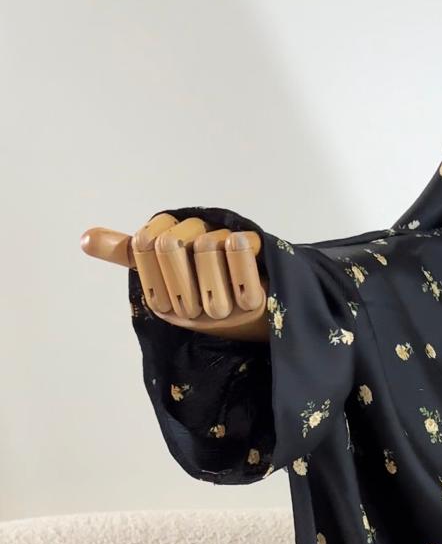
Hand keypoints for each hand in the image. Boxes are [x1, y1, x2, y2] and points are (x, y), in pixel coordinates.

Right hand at [80, 212, 269, 341]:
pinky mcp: (251, 303)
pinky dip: (240, 242)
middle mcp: (185, 312)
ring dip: (217, 238)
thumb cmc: (203, 278)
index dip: (161, 231)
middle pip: (171, 245)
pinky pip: (239, 255)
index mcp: (161, 302)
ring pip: (206, 245)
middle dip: (187, 233)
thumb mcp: (161, 266)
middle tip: (201, 246)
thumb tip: (85, 238)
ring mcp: (218, 310)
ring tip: (224, 253)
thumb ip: (128, 252)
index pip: (144, 245)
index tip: (175, 242)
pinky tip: (242, 242)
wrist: (254, 306)